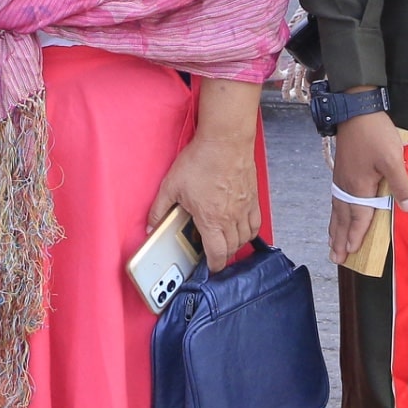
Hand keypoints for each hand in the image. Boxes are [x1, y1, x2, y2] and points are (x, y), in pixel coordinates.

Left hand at [150, 129, 259, 272]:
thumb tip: (150, 224)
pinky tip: (242, 229)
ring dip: (236, 244)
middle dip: (223, 256)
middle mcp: (231, 217)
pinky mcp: (253, 197)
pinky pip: (256, 223)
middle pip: (232, 248)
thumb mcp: (171, 185)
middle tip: (214, 254)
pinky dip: (250, 231)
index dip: (214, 266)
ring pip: (246, 238)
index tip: (210, 267)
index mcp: (211, 219)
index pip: (217, 254)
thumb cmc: (201, 160)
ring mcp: (245, 208)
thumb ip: (160, 209)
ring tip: (225, 242)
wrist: (225, 140)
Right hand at [328, 105, 407, 265]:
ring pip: (337, 210)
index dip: (356, 237)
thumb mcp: (393, 159)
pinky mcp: (341, 171)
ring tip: (332, 243)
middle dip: (339, 239)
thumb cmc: (375, 134)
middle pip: (343, 219)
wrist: (355, 110)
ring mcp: (341, 179)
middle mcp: (346, 186)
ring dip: (335, 228)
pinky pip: (336, 200)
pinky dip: (335, 213)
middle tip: (335, 258)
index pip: (358, 218)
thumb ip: (401, 185)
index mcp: (359, 187)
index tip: (350, 254)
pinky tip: (336, 215)